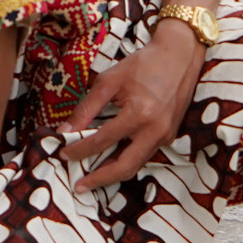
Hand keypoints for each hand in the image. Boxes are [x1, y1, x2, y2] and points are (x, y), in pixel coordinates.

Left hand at [59, 21, 206, 190]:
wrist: (179, 56)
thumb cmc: (142, 64)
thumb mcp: (108, 81)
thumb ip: (87, 107)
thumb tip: (66, 130)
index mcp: (139, 114)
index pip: (102, 140)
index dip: (80, 149)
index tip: (63, 153)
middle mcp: (155, 130)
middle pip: (124, 167)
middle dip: (100, 179)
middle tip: (79, 185)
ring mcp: (165, 136)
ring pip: (136, 165)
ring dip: (113, 174)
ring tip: (91, 177)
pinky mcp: (169, 136)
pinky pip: (144, 155)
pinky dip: (126, 161)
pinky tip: (109, 161)